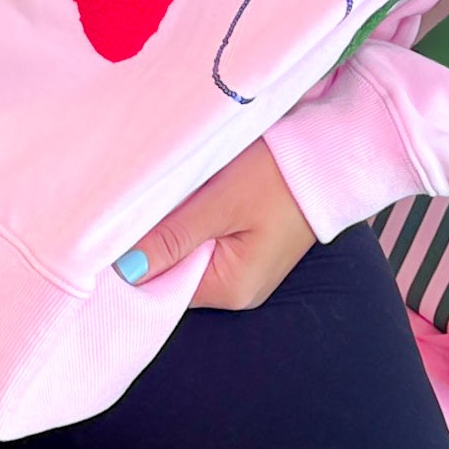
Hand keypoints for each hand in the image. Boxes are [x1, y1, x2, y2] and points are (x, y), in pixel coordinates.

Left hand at [117, 140, 316, 311]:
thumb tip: (126, 270)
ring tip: (175, 200)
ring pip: (190, 257)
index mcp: (231, 290)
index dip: (138, 261)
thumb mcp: (218, 204)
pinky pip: (209, 245)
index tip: (120, 231)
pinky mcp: (250, 251)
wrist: (328, 157)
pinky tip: (196, 202)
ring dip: (177, 231)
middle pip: (175, 274)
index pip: (163, 289)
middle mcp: (238, 291)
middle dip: (159, 243)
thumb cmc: (276, 178)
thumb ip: (172, 238)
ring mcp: (246, 272)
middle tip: (147, 206)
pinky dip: (196, 226)